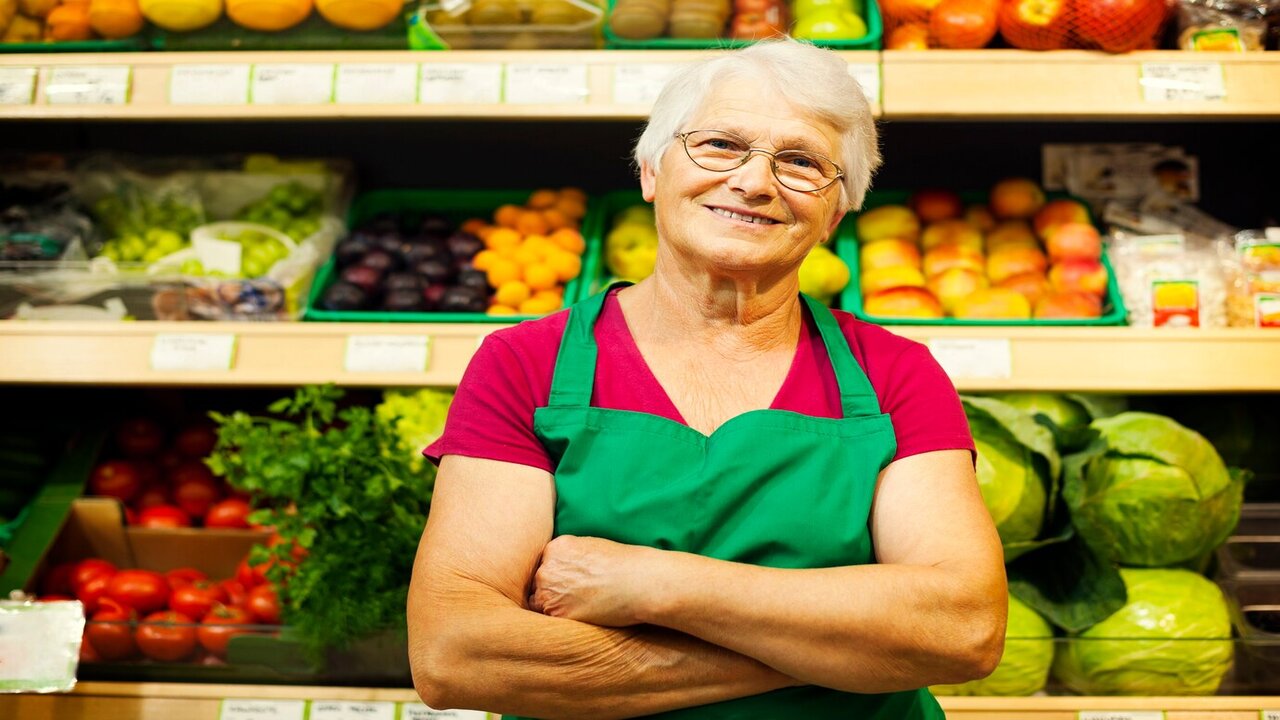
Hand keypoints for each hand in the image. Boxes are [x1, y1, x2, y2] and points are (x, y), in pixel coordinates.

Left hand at [528, 535, 659, 626]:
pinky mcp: (555, 613)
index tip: (568, 582)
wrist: (638, 583)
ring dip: (552, 606)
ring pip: (538, 602)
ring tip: (576, 608)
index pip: (544, 564)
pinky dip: (558, 620)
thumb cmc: (624, 564)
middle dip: (551, 590)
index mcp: (556, 547)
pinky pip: (547, 619)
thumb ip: (572, 556)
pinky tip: (577, 616)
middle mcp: (547, 567)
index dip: (556, 576)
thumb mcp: (592, 547)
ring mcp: (548, 590)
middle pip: (538, 582)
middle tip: (573, 597)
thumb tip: (566, 568)